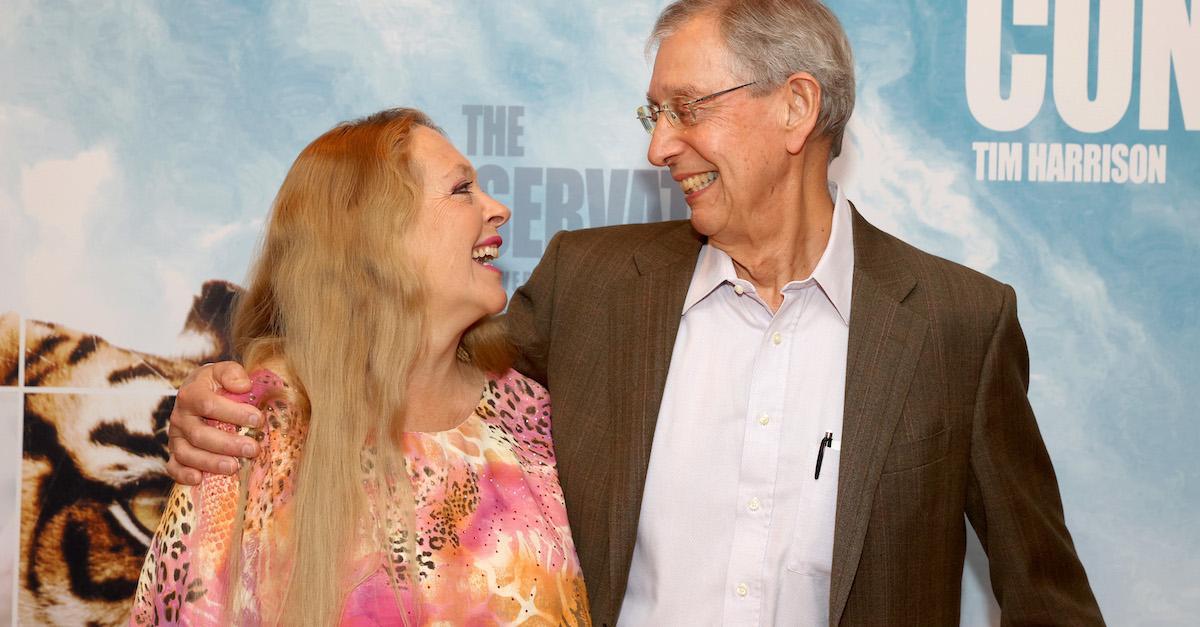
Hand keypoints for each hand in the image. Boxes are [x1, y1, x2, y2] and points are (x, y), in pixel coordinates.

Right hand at [166, 361, 261, 484]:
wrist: (196, 393)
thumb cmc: (215, 385)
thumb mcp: (223, 371)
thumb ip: (232, 373)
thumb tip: (243, 386)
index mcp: (191, 394)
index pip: (209, 405)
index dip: (234, 413)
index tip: (258, 420)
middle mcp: (180, 417)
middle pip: (200, 434)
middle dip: (228, 444)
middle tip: (252, 449)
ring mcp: (176, 437)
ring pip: (187, 453)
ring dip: (210, 462)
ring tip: (234, 467)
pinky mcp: (175, 452)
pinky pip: (173, 467)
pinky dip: (183, 475)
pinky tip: (199, 479)